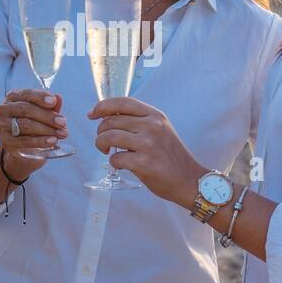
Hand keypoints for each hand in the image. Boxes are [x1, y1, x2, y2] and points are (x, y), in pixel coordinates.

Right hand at [0, 89, 67, 178]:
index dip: (40, 97)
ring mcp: (3, 126)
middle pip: (26, 109)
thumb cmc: (35, 126)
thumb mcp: (44, 115)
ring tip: (61, 133)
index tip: (53, 102)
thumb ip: (51, 107)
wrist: (24, 150)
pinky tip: (52, 141)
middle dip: (47, 116)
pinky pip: (24, 141)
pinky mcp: (6, 142)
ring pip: (25, 125)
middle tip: (63, 122)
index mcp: (14, 97)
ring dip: (46, 129)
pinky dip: (40, 141)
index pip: (26, 94)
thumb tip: (58, 98)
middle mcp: (5, 109)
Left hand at [87, 97, 204, 205]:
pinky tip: (121, 164)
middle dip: (100, 132)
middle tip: (104, 142)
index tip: (92, 114)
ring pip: (108, 137)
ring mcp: (148, 144)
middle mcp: (152, 126)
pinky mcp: (144, 163)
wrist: (190, 180)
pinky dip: (114, 162)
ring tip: (107, 151)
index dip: (102, 106)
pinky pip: (115, 158)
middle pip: (111, 121)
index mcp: (155, 115)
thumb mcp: (160, 130)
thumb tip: (108, 116)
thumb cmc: (171, 156)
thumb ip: (139, 121)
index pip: (122, 102)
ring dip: (101, 145)